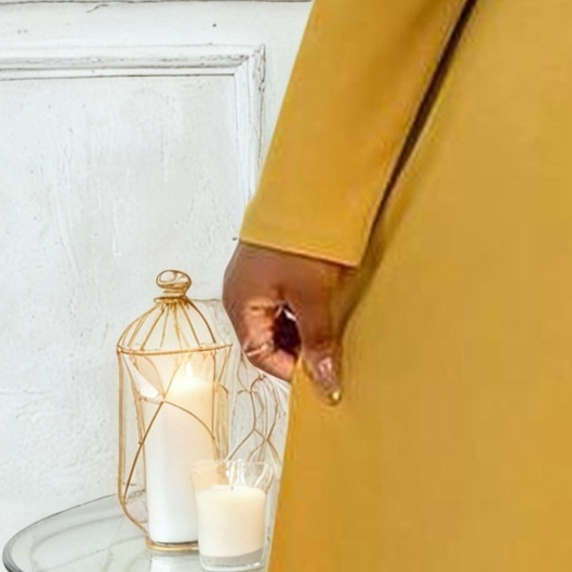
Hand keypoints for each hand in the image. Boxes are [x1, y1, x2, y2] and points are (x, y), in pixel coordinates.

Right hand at [223, 241, 350, 402]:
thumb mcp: (312, 297)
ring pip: (279, 321)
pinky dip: (304, 313)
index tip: (317, 377)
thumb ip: (318, 341)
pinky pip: (285, 302)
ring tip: (330, 333)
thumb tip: (323, 379)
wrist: (307, 192)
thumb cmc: (298, 239)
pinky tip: (326, 311)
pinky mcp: (273, 267)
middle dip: (297, 351)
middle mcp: (242, 294)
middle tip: (328, 358)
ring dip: (303, 332)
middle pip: (268, 339)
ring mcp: (256, 279)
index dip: (288, 370)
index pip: (259, 355)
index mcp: (240, 304)